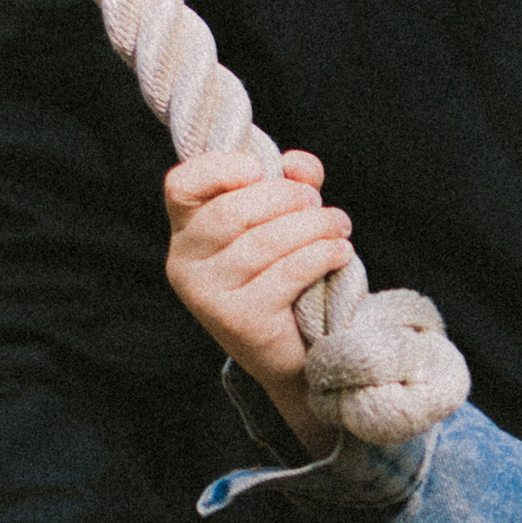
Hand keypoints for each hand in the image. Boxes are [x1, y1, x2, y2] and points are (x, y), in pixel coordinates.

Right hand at [164, 147, 358, 448]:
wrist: (296, 357)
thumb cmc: (285, 277)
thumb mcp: (283, 222)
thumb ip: (290, 184)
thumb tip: (300, 165)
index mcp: (186, 231)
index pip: (181, 185)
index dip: (219, 168)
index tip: (259, 169)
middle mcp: (186, 263)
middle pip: (231, 211)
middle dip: (286, 198)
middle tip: (318, 203)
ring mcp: (208, 296)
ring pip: (265, 241)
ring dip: (314, 226)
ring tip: (339, 225)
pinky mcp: (239, 321)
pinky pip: (287, 273)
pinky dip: (321, 255)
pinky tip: (340, 253)